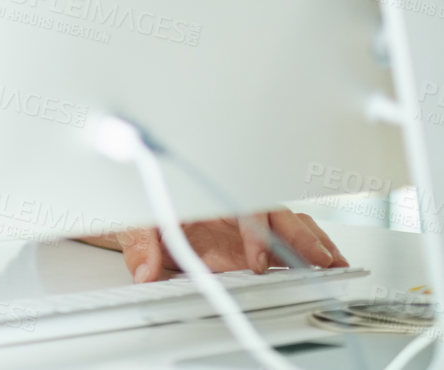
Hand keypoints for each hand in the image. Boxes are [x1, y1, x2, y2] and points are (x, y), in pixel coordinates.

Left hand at [109, 210, 347, 280]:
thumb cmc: (142, 202)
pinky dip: (309, 249)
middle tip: (320, 260)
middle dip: (300, 236)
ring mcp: (243, 227)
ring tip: (335, 264)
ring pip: (288, 224)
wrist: (137, 201)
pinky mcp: (249, 244)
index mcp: (207, 197)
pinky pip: (285, 241)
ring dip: (312, 241)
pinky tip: (328, 265)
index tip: (256, 260)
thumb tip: (145, 271)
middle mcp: (230, 210)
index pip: (241, 209)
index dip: (254, 233)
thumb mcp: (133, 219)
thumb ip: (140, 244)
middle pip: (275, 215)